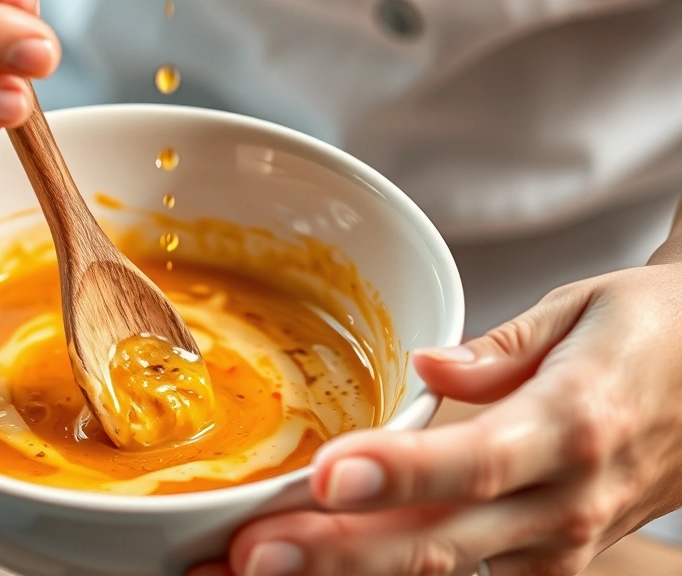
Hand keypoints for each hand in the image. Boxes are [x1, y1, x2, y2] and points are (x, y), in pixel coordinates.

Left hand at [191, 262, 681, 575]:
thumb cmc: (652, 338)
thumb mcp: (585, 310)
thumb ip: (503, 349)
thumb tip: (429, 366)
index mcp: (571, 425)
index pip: (474, 460)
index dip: (398, 474)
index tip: (326, 475)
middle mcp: (561, 503)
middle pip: (438, 541)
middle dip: (337, 555)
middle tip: (251, 554)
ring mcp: (553, 548)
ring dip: (343, 575)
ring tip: (250, 569)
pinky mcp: (543, 565)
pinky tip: (314, 570)